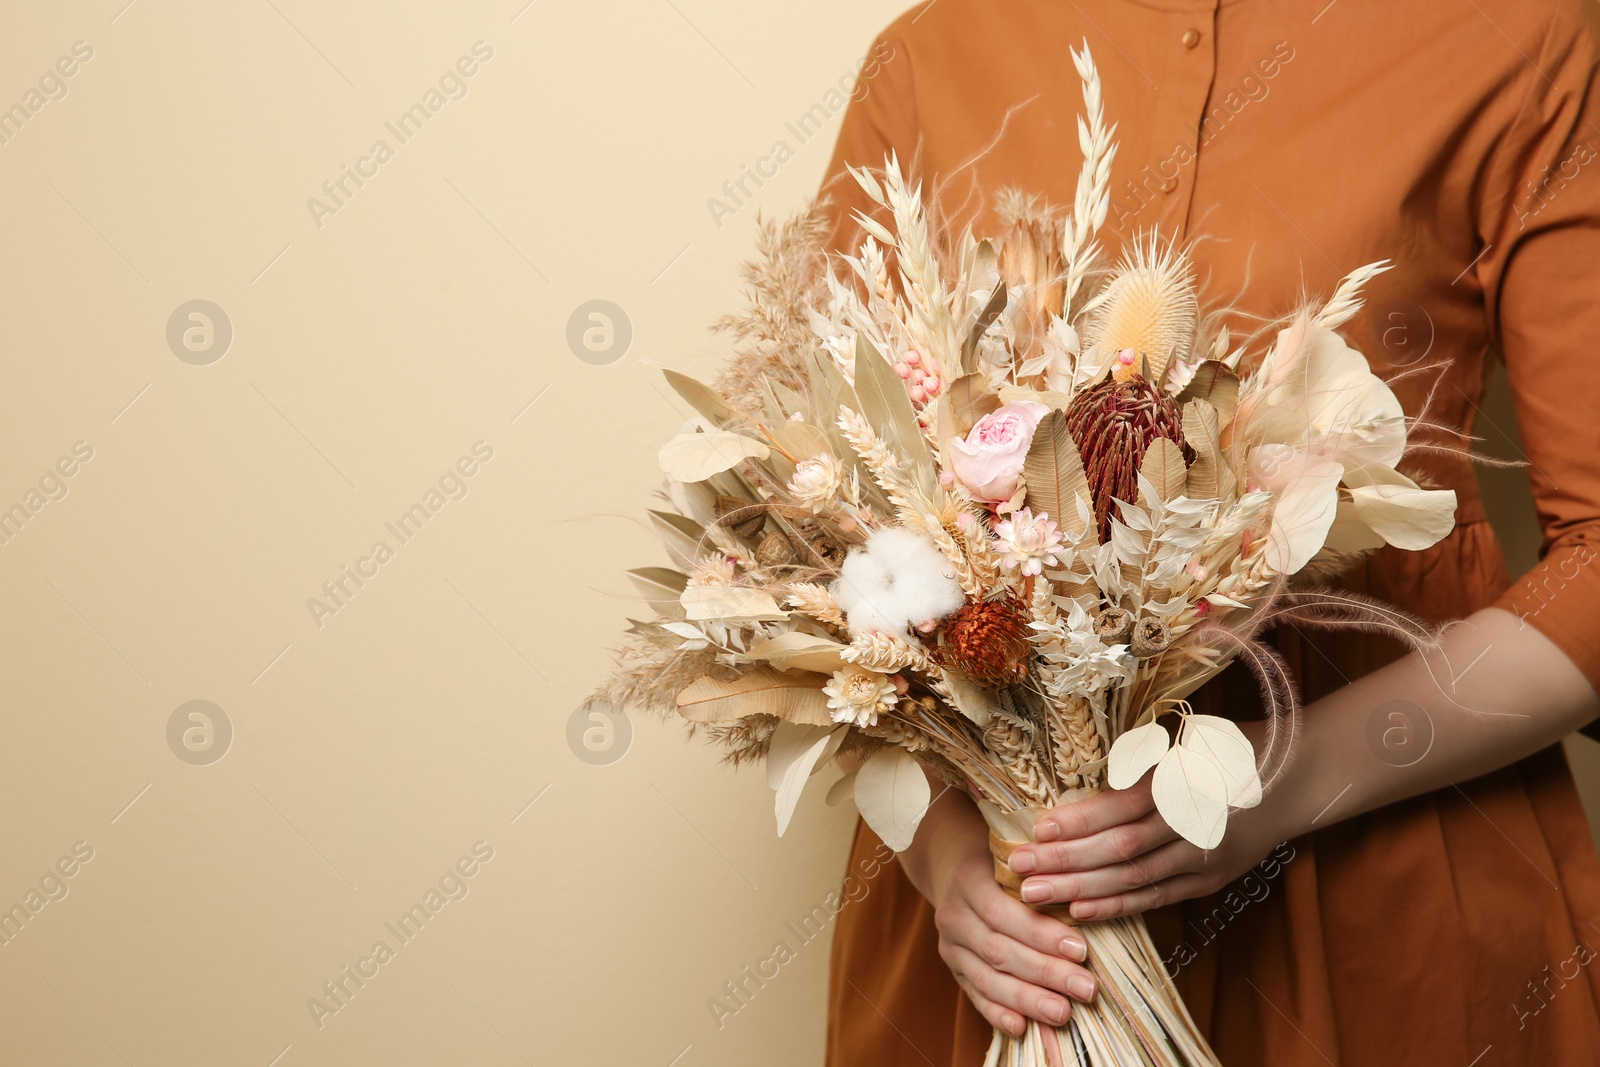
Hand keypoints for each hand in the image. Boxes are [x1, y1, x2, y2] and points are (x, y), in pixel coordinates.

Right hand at [930, 846, 1098, 1035]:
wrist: (959, 876)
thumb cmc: (1007, 869)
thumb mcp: (1020, 863)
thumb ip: (1042, 882)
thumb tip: (1088, 912)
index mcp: (968, 880)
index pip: (1003, 912)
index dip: (1042, 934)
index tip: (1081, 950)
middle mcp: (953, 915)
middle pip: (999, 951)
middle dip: (1046, 973)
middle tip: (1085, 989)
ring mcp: (950, 946)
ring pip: (987, 979)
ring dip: (1027, 999)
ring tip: (1062, 1013)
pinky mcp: (954, 970)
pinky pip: (976, 996)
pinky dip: (998, 1013)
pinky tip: (1021, 1026)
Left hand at [1005, 769, 1287, 920]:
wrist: (1295, 781)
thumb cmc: (1231, 749)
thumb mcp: (1190, 738)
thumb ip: (1141, 758)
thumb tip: (1082, 768)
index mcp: (1186, 782)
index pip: (1122, 807)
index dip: (1080, 821)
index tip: (1038, 828)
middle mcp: (1193, 825)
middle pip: (1120, 849)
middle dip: (1065, 861)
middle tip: (1018, 867)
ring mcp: (1202, 858)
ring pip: (1133, 878)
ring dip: (1081, 889)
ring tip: (1035, 894)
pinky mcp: (1208, 882)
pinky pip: (1156, 898)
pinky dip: (1118, 906)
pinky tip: (1081, 911)